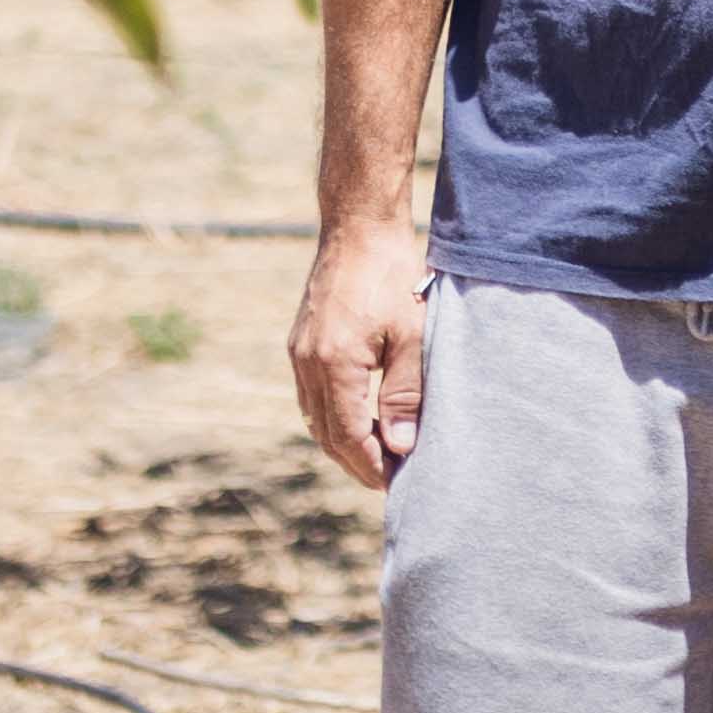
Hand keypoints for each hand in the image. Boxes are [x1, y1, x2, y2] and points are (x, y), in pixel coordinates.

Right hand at [286, 218, 430, 488]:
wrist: (359, 228)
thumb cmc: (393, 276)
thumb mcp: (413, 336)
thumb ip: (405, 394)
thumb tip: (399, 446)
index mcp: (335, 363)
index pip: (348, 436)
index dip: (370, 466)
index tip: (395, 483)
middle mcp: (308, 362)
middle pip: (326, 434)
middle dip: (357, 461)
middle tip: (390, 477)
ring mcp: (299, 352)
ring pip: (315, 417)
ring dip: (344, 440)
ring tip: (380, 453)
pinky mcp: (301, 342)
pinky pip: (311, 395)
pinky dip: (333, 416)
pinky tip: (362, 417)